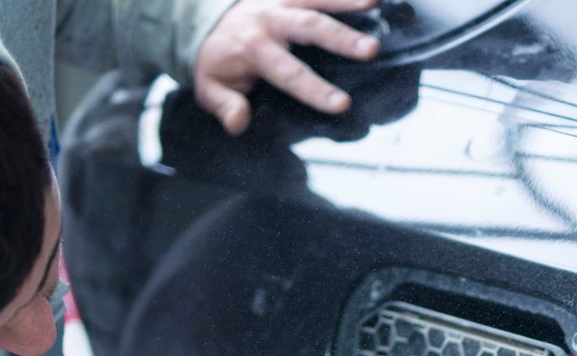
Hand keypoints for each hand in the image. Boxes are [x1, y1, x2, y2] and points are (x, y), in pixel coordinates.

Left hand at [193, 0, 382, 134]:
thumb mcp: (209, 89)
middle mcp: (269, 20)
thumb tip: (238, 122)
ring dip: (346, 1)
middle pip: (309, 28)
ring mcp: (280, 2)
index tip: (343, 104)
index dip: (316, 89)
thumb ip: (224, 106)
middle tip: (371, 49)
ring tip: (374, 3)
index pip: (289, 72)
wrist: (203, 20)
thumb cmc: (215, 62)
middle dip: (341, 38)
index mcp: (253, 49)